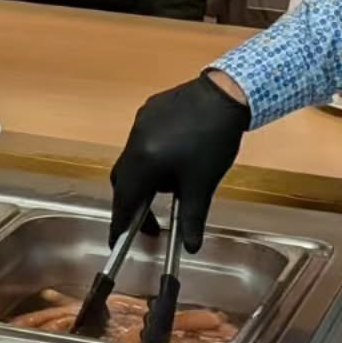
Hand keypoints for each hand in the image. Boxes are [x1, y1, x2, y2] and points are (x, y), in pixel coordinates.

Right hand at [110, 71, 250, 253]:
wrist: (225, 94)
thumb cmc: (214, 141)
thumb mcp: (202, 184)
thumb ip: (192, 217)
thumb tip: (190, 247)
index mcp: (143, 162)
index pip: (124, 201)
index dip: (118, 224)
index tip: (116, 242)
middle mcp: (134, 142)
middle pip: (123, 181)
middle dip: (133, 203)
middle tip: (149, 220)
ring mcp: (140, 123)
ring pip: (132, 160)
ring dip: (143, 179)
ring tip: (169, 187)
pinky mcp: (149, 110)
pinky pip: (140, 140)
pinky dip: (149, 157)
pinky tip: (172, 158)